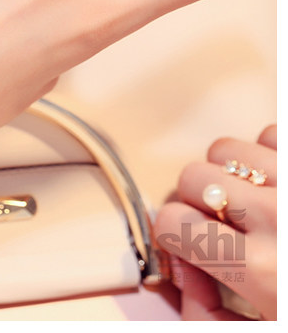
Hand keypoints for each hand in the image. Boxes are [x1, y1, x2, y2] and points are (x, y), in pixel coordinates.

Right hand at [154, 125, 276, 319]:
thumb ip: (201, 311)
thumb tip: (180, 268)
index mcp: (261, 270)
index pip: (171, 221)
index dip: (171, 234)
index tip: (185, 243)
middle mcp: (283, 218)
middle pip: (193, 177)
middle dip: (196, 201)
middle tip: (218, 224)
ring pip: (227, 148)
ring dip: (230, 174)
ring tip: (253, 202)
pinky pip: (271, 135)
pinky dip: (268, 156)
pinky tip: (280, 186)